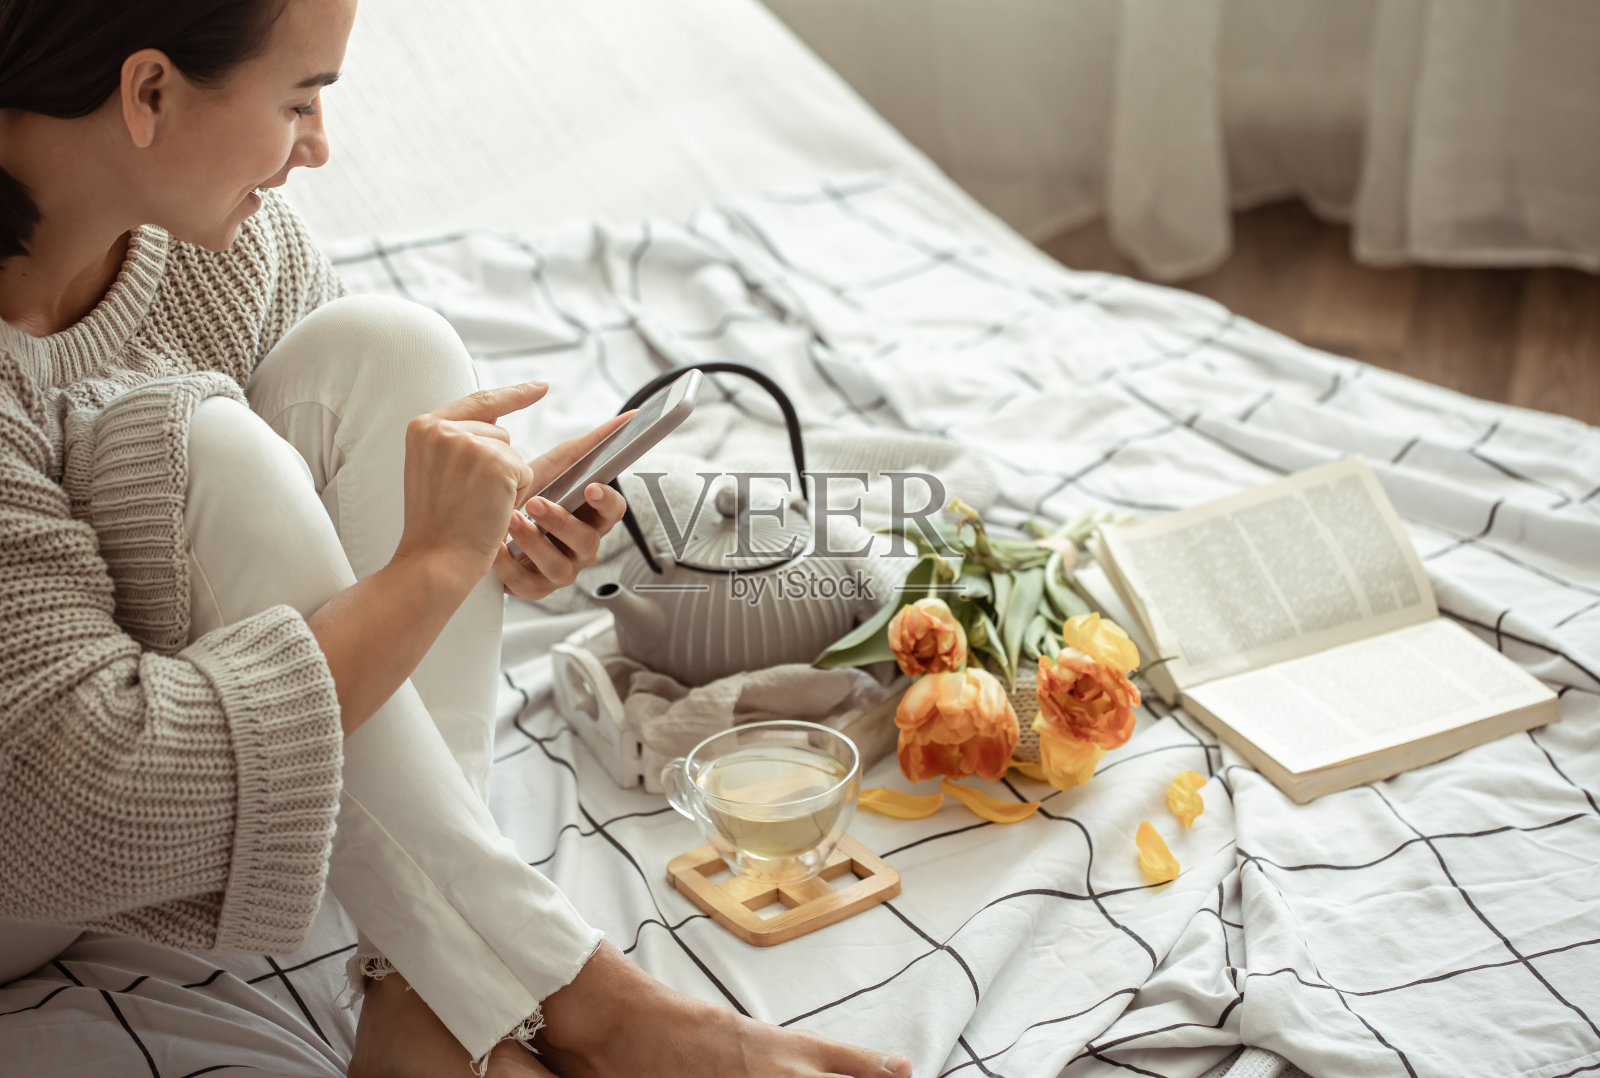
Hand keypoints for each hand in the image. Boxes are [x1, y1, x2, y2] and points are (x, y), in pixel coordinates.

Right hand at [392, 381, 545, 591]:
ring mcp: (470, 443)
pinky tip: (490, 508)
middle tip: (467, 498)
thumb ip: (458, 441)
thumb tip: (499, 422)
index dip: (513, 394)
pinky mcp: (496, 462)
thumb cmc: (437, 524)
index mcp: (423, 426)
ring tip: (475, 504)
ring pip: (513, 453)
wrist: (435, 558)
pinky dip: (515, 493)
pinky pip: (524, 472)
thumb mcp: (434, 470)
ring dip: (505, 480)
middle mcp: (443, 428)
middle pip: (499, 433)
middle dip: (497, 465)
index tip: (541, 387)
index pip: (477, 401)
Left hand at [495, 412, 631, 600]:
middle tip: (537, 503)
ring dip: (535, 543)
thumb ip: (585, 446)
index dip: (607, 500)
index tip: (591, 486)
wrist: (484, 525)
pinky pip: (526, 584)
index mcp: (589, 517)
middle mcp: (580, 546)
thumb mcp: (552, 469)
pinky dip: (508, 566)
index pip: (614, 512)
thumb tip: (629, 417)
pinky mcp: (533, 588)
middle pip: (587, 541)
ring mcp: (559, 570)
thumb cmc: (527, 496)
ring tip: (511, 522)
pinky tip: (494, 548)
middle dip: (562, 522)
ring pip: (559, 566)